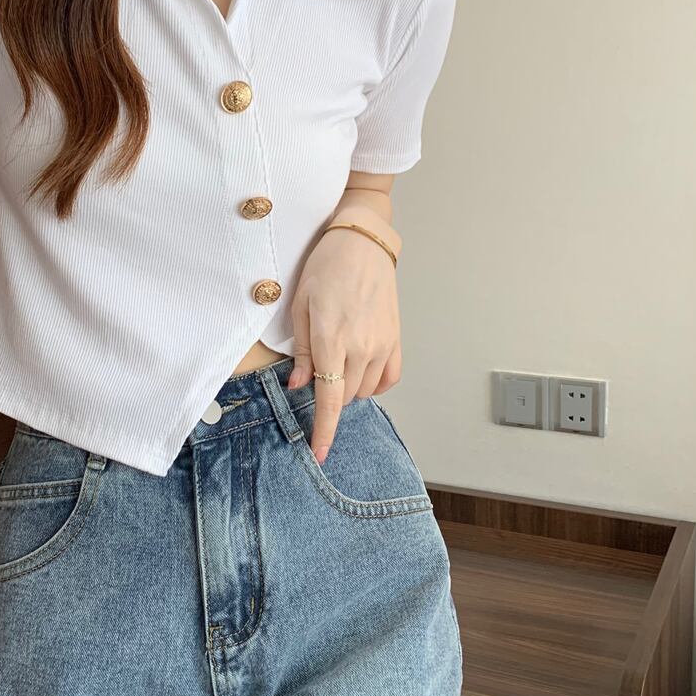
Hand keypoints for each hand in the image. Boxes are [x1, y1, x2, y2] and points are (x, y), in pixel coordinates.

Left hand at [286, 224, 402, 464]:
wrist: (362, 241)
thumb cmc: (326, 267)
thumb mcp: (301, 305)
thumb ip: (302, 350)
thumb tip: (299, 385)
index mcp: (332, 339)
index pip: (329, 398)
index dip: (324, 430)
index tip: (319, 453)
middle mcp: (362, 346)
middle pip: (346, 396)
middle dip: (329, 396)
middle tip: (315, 372)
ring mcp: (383, 343)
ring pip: (366, 389)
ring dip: (349, 387)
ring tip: (336, 361)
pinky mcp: (396, 337)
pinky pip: (389, 377)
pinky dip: (374, 382)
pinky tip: (360, 369)